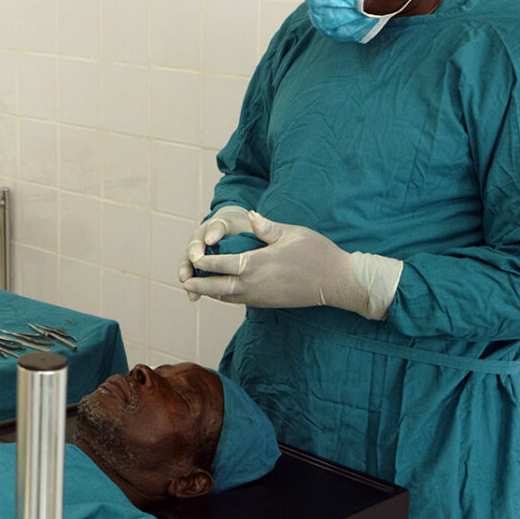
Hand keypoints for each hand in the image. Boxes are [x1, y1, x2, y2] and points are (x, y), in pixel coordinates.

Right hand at [177, 206, 252, 300]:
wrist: (234, 237)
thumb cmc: (244, 232)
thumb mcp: (252, 228)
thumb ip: (259, 226)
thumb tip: (255, 216)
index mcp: (219, 225)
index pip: (216, 226)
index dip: (213, 233)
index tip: (211, 241)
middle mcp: (203, 237)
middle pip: (196, 244)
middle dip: (194, 253)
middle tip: (195, 261)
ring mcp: (197, 252)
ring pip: (190, 260)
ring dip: (187, 271)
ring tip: (187, 282)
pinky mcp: (197, 266)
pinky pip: (193, 275)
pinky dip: (193, 286)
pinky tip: (194, 297)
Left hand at [181, 210, 400, 319]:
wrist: (336, 282)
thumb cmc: (316, 253)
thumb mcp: (291, 233)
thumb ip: (266, 227)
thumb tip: (250, 215)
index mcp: (256, 264)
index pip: (220, 264)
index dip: (204, 261)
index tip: (192, 257)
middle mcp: (253, 284)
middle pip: (217, 286)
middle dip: (198, 282)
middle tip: (183, 279)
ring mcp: (259, 296)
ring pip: (226, 296)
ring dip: (210, 291)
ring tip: (196, 285)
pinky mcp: (266, 303)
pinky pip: (238, 300)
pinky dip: (225, 296)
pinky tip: (221, 290)